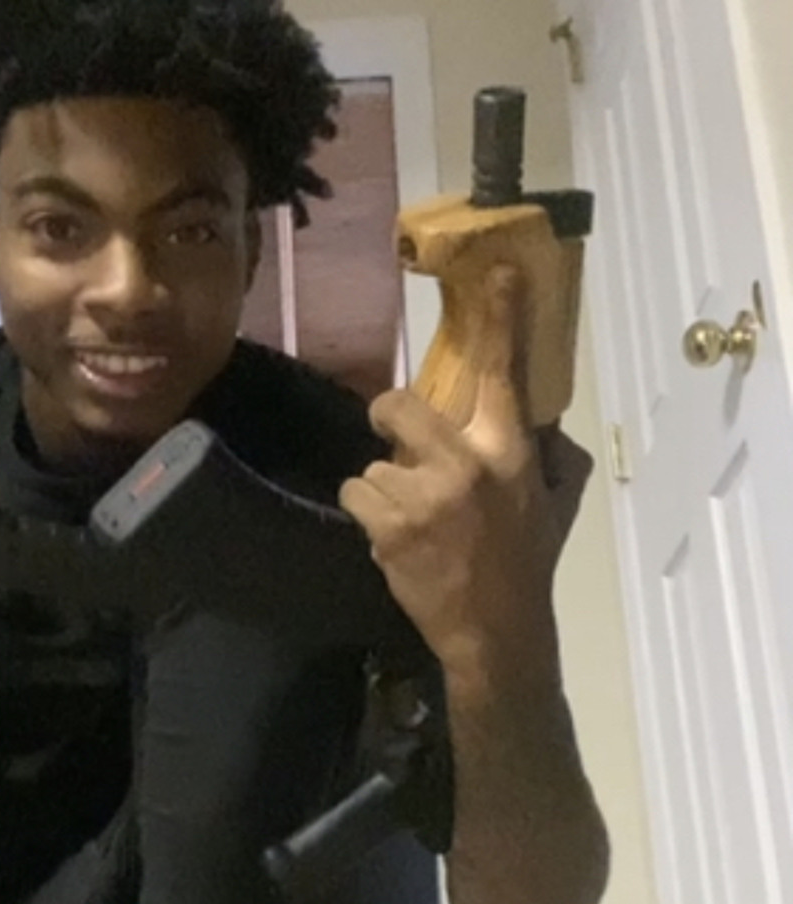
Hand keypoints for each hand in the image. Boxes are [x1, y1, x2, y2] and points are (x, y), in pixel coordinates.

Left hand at [340, 267, 592, 686]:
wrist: (495, 632)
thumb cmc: (524, 563)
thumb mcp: (546, 501)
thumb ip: (532, 453)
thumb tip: (522, 417)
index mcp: (507, 453)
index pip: (502, 375)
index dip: (498, 319)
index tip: (493, 271)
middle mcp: (462, 464)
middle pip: (396, 406)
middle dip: (388, 419)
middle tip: (399, 442)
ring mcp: (419, 496)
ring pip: (370, 465)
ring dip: (383, 488)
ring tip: (410, 520)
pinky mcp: (387, 527)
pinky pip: (357, 496)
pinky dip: (370, 515)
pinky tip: (395, 539)